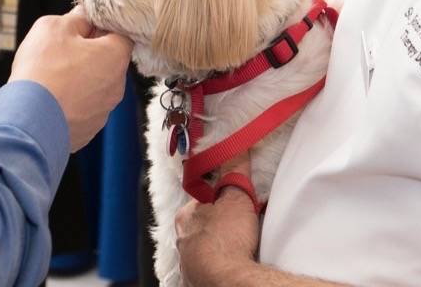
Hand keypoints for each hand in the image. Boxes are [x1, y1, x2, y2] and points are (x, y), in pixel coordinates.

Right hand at [10, 6, 132, 150]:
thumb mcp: (54, 27)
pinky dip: (71, 101)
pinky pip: (83, 108)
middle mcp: (117, 86)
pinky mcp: (88, 129)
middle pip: (108, 61)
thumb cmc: (42, 72)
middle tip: (63, 50)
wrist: (27, 121)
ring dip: (79, 79)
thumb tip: (83, 17)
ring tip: (53, 76)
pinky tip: (52, 97)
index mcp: (115, 56)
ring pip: (95, 86)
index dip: (101, 27)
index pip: (121, 33)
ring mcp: (104, 111)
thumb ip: (75, 18)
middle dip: (88, 54)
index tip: (83, 26)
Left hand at [176, 154, 260, 286]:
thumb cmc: (226, 240)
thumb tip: (235, 147)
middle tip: (238, 225)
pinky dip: (218, 266)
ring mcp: (188, 264)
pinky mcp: (197, 281)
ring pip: (202, 249)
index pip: (200, 201)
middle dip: (217, 224)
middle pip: (201, 226)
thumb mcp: (235, 197)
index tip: (231, 200)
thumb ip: (234, 171)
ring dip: (217, 247)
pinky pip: (207, 269)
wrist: (227, 281)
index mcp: (185, 217)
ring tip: (239, 247)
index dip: (217, 199)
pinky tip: (232, 265)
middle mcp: (182, 241)